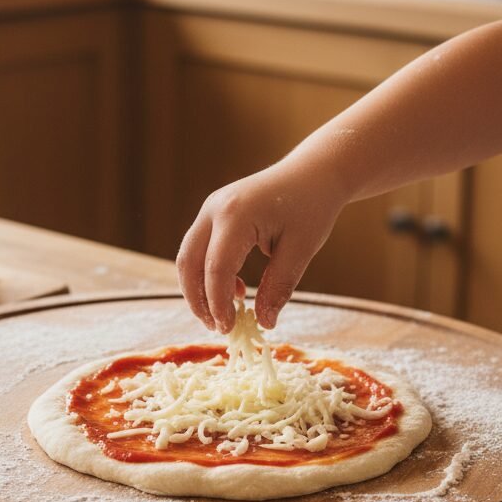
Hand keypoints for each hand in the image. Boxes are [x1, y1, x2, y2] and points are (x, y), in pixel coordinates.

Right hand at [176, 157, 343, 333]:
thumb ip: (279, 286)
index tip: (229, 328)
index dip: (219, 303)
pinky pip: (199, 249)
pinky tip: (236, 289)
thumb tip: (264, 323)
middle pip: (189, 263)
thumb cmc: (311, 207)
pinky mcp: (213, 214)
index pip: (216, 268)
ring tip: (224, 314)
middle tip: (218, 327)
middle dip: (198, 300)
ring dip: (199, 289)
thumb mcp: (301, 249)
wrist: (313, 172)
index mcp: (236, 216)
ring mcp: (210, 209)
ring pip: (188, 257)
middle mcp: (214, 209)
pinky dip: (208, 274)